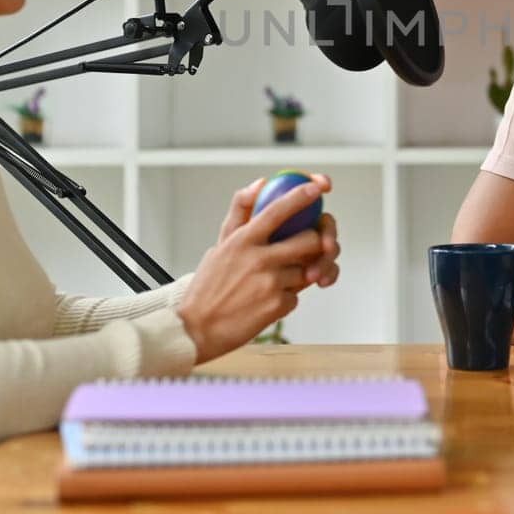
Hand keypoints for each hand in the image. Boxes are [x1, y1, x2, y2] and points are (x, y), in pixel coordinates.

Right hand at [178, 176, 336, 364]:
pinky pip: (296, 297)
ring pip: (306, 270)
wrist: (197, 329)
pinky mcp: (277, 306)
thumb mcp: (220, 245)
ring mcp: (270, 282)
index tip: (316, 187)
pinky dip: (285, 299)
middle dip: (315, 244)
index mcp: (243, 240)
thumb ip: (241, 213)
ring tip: (271, 284)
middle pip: (309, 240)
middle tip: (307, 249)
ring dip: (296, 277)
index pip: (277, 210)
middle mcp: (258, 258)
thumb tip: (260, 183)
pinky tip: (264, 303)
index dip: (300, 196)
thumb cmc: (208, 287)